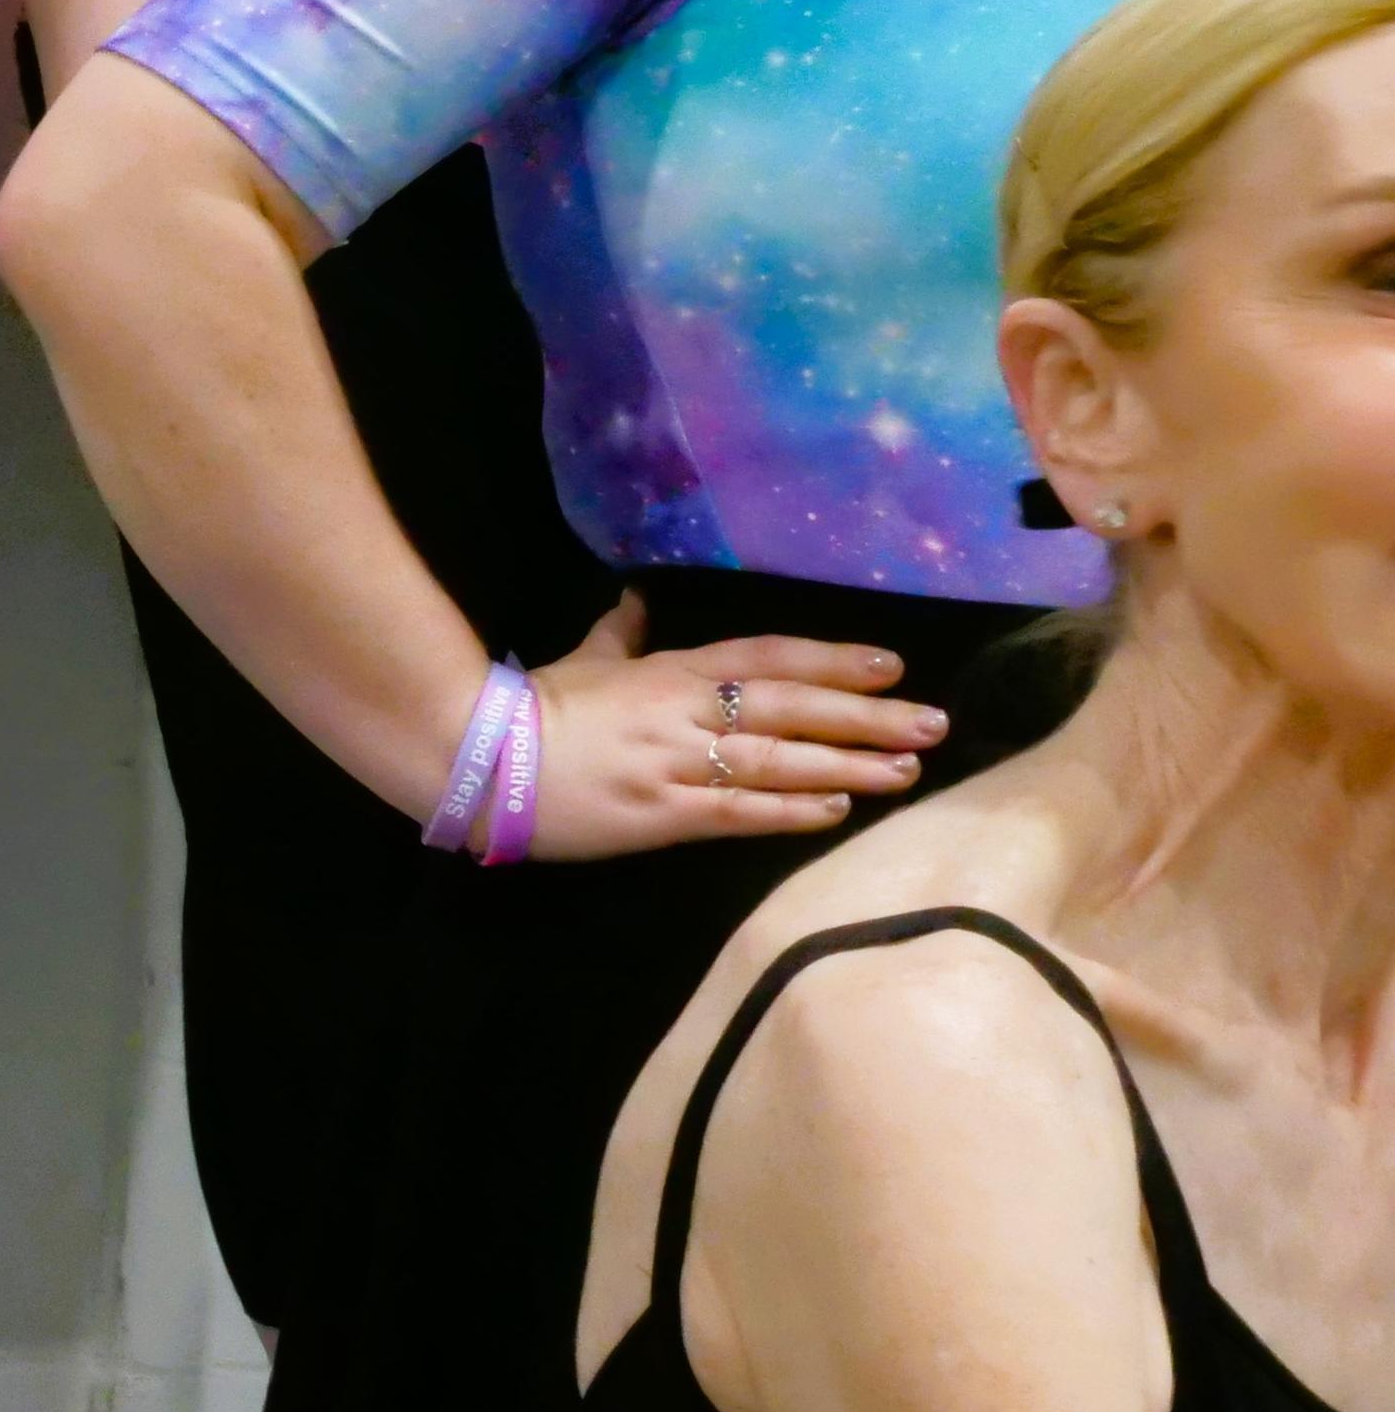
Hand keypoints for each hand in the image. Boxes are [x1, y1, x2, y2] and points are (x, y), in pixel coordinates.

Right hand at [521, 591, 947, 859]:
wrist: (479, 758)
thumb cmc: (531, 707)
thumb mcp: (582, 661)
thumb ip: (619, 633)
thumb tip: (633, 596)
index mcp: (670, 671)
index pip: (767, 657)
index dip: (832, 661)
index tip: (892, 667)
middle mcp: (684, 711)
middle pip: (791, 708)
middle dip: (866, 716)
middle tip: (932, 723)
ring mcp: (675, 763)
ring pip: (778, 760)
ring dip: (847, 764)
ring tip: (907, 770)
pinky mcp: (660, 814)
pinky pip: (737, 812)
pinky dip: (789, 811)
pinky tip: (836, 809)